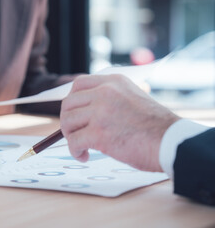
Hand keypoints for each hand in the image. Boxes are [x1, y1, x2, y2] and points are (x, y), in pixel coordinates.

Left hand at [60, 74, 179, 171]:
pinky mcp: (98, 133)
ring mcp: (100, 111)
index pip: (78, 84)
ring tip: (82, 147)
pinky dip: (75, 151)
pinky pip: (74, 141)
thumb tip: (86, 111)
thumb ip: (111, 98)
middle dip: (68, 120)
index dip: (72, 100)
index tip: (75, 114)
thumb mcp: (133, 98)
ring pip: (68, 122)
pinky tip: (85, 156)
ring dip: (71, 137)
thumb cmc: (155, 126)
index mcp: (114, 82)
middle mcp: (105, 92)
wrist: (171, 141)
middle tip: (75, 133)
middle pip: (68, 103)